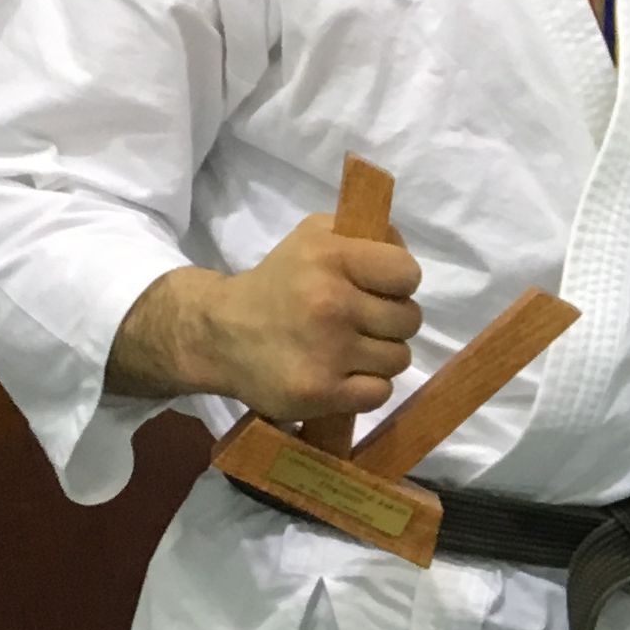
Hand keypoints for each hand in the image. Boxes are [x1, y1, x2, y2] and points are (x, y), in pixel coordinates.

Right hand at [149, 213, 422, 421]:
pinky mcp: (322, 392)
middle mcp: (330, 303)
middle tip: (359, 321)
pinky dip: (366, 386)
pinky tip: (341, 373)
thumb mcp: (314, 236)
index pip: (407, 272)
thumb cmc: (279, 282)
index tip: (377, 288)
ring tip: (347, 348)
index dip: (398, 281)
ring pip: (398, 358)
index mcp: (330, 258)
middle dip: (390, 321)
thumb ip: (364, 236)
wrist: (220, 334)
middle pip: (409, 320)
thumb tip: (404, 254)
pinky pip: (380, 393)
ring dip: (379, 355)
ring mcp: (327, 352)